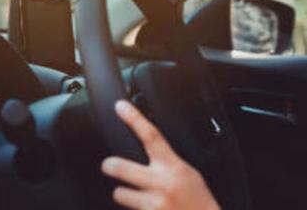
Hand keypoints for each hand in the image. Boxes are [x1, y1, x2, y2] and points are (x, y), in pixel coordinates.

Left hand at [101, 100, 219, 209]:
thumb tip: (148, 151)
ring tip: (137, 197)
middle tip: (108, 165)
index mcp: (173, 167)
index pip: (151, 136)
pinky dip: (136, 209)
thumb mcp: (188, 174)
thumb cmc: (198, 201)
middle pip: (121, 167)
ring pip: (119, 194)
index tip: (120, 107)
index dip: (134, 119)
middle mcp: (161, 184)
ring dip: (124, 194)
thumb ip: (167, 164)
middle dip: (110, 165)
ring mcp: (153, 204)